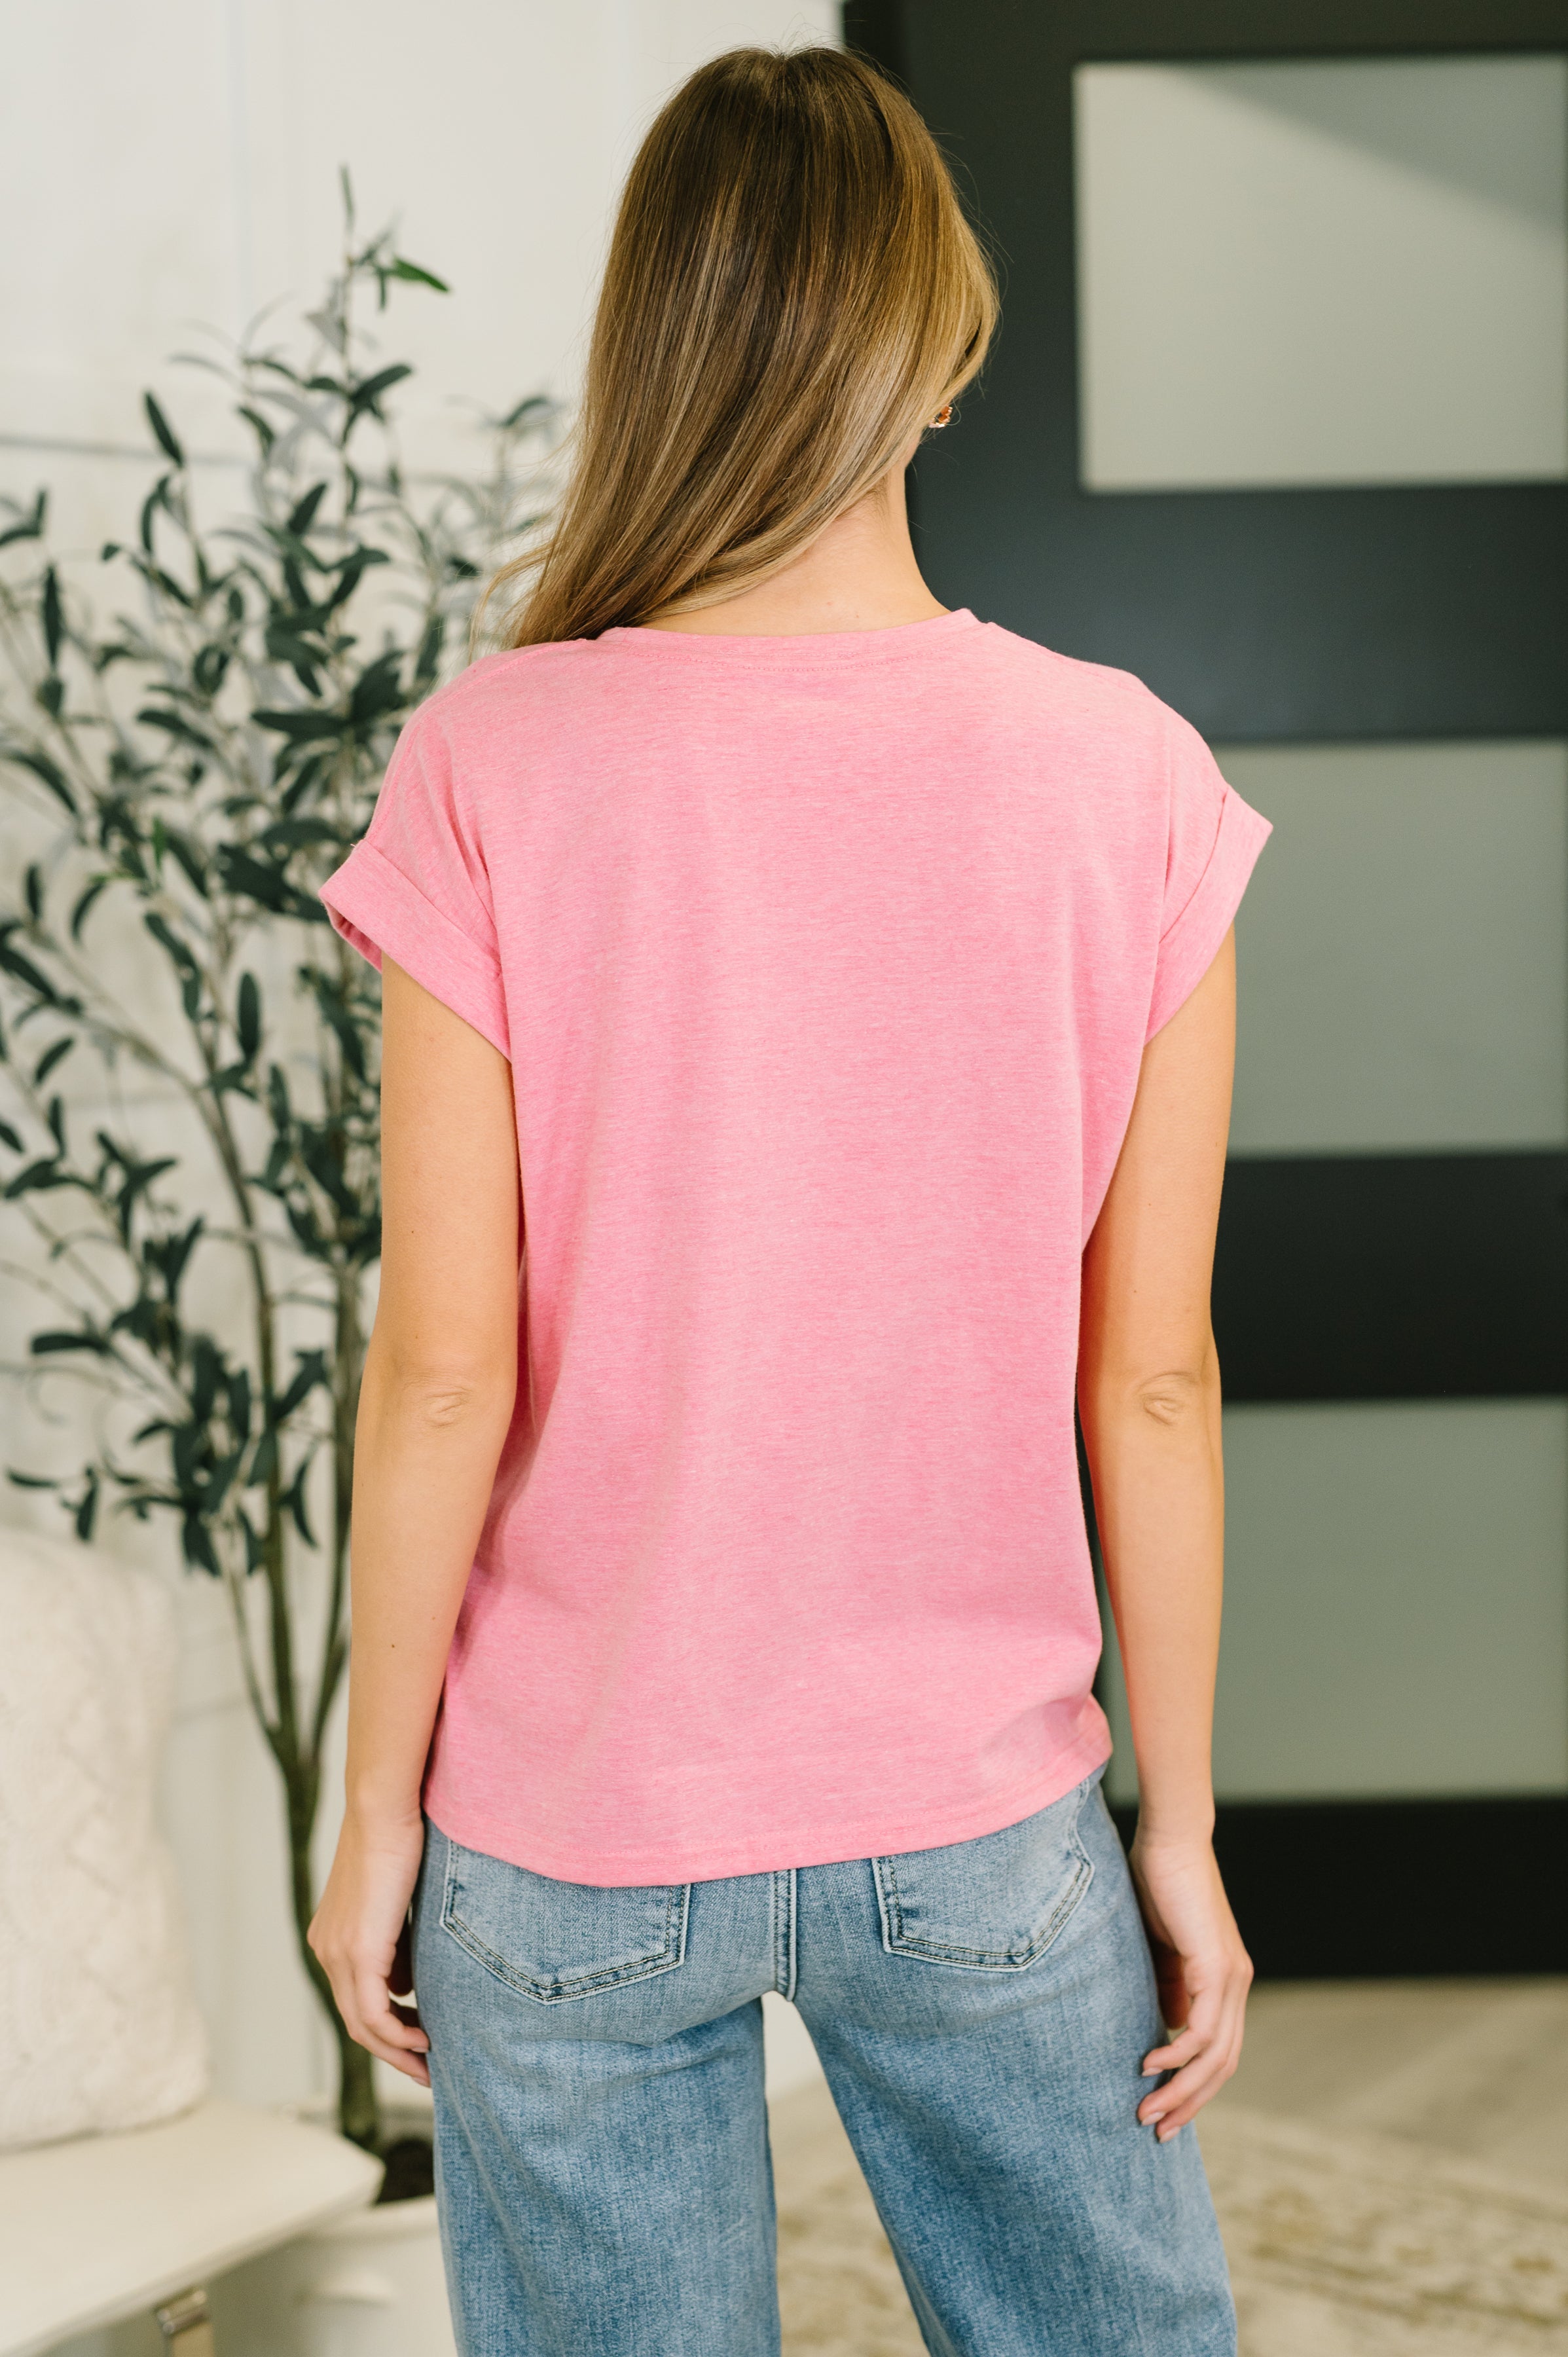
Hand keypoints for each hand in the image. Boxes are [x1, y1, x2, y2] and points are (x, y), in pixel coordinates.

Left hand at [308, 1809, 430, 2085]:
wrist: (383, 1809)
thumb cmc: (399, 1840)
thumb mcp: (396, 1902)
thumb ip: (397, 1944)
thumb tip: (407, 1985)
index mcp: (331, 1937)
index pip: (355, 1998)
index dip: (385, 2028)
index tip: (418, 2042)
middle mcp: (327, 1950)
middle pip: (356, 2021)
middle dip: (391, 2051)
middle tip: (426, 2070)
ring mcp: (338, 1953)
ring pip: (363, 2025)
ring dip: (397, 2050)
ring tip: (429, 2064)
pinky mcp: (357, 1951)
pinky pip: (373, 2012)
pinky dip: (398, 2034)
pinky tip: (423, 2040)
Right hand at [1127, 1831, 1251, 2139]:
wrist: (1170, 1838)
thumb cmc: (1157, 1883)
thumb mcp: (1157, 1948)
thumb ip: (1165, 1985)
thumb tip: (1166, 2028)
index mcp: (1223, 1981)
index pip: (1218, 2051)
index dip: (1193, 2087)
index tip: (1162, 2111)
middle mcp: (1235, 1984)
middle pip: (1222, 2065)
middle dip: (1189, 2103)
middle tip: (1156, 2130)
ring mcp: (1230, 1976)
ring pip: (1216, 2056)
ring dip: (1182, 2090)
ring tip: (1148, 2109)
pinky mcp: (1216, 1966)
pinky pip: (1203, 2029)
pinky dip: (1177, 2054)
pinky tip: (1150, 2064)